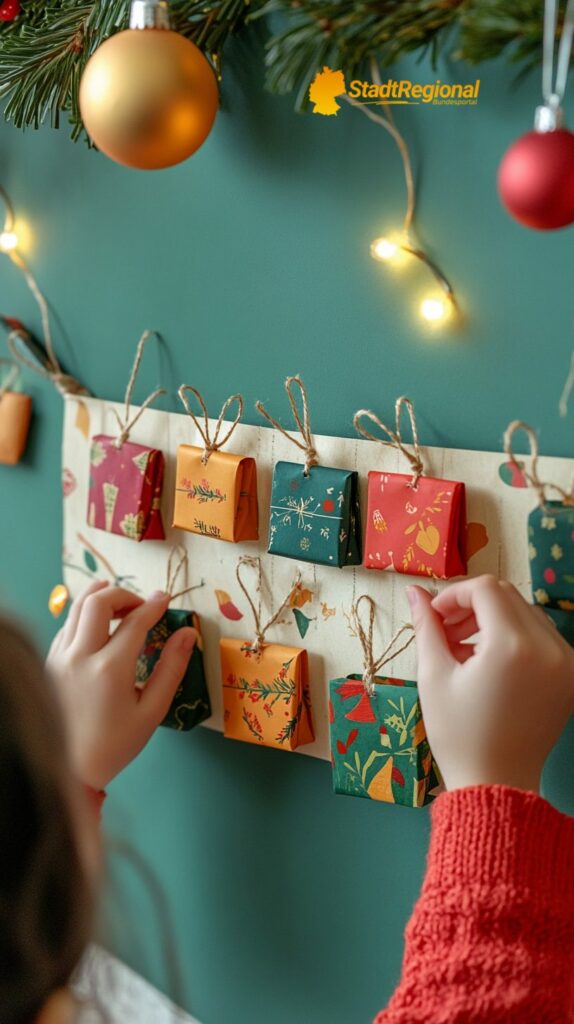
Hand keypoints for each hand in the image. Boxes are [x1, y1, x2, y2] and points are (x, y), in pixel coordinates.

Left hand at [46, 581, 196, 789]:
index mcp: (109, 669)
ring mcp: (60, 657)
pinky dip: (85, 617)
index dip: (154, 605)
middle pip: (98, 601)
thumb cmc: (114, 746)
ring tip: (120, 603)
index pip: (135, 622)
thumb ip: (171, 669)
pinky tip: (100, 628)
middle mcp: (80, 656)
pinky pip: (66, 626)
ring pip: (77, 608)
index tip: (166, 599)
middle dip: (124, 593)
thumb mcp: (152, 712)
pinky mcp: (50, 662)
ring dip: (101, 598)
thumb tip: (188, 634)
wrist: (69, 770)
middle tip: (142, 605)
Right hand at [407, 575, 573, 792]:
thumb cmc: (458, 734)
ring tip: (464, 649)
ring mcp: (565, 661)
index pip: (485, 589)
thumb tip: (414, 591)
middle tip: (446, 632)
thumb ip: (427, 626)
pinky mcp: (570, 675)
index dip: (454, 595)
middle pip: (506, 595)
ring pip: (525, 612)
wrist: (495, 782)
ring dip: (492, 618)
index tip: (434, 617)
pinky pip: (541, 635)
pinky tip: (488, 660)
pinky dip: (514, 635)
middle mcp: (548, 648)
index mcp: (512, 647)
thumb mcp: (434, 676)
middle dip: (471, 605)